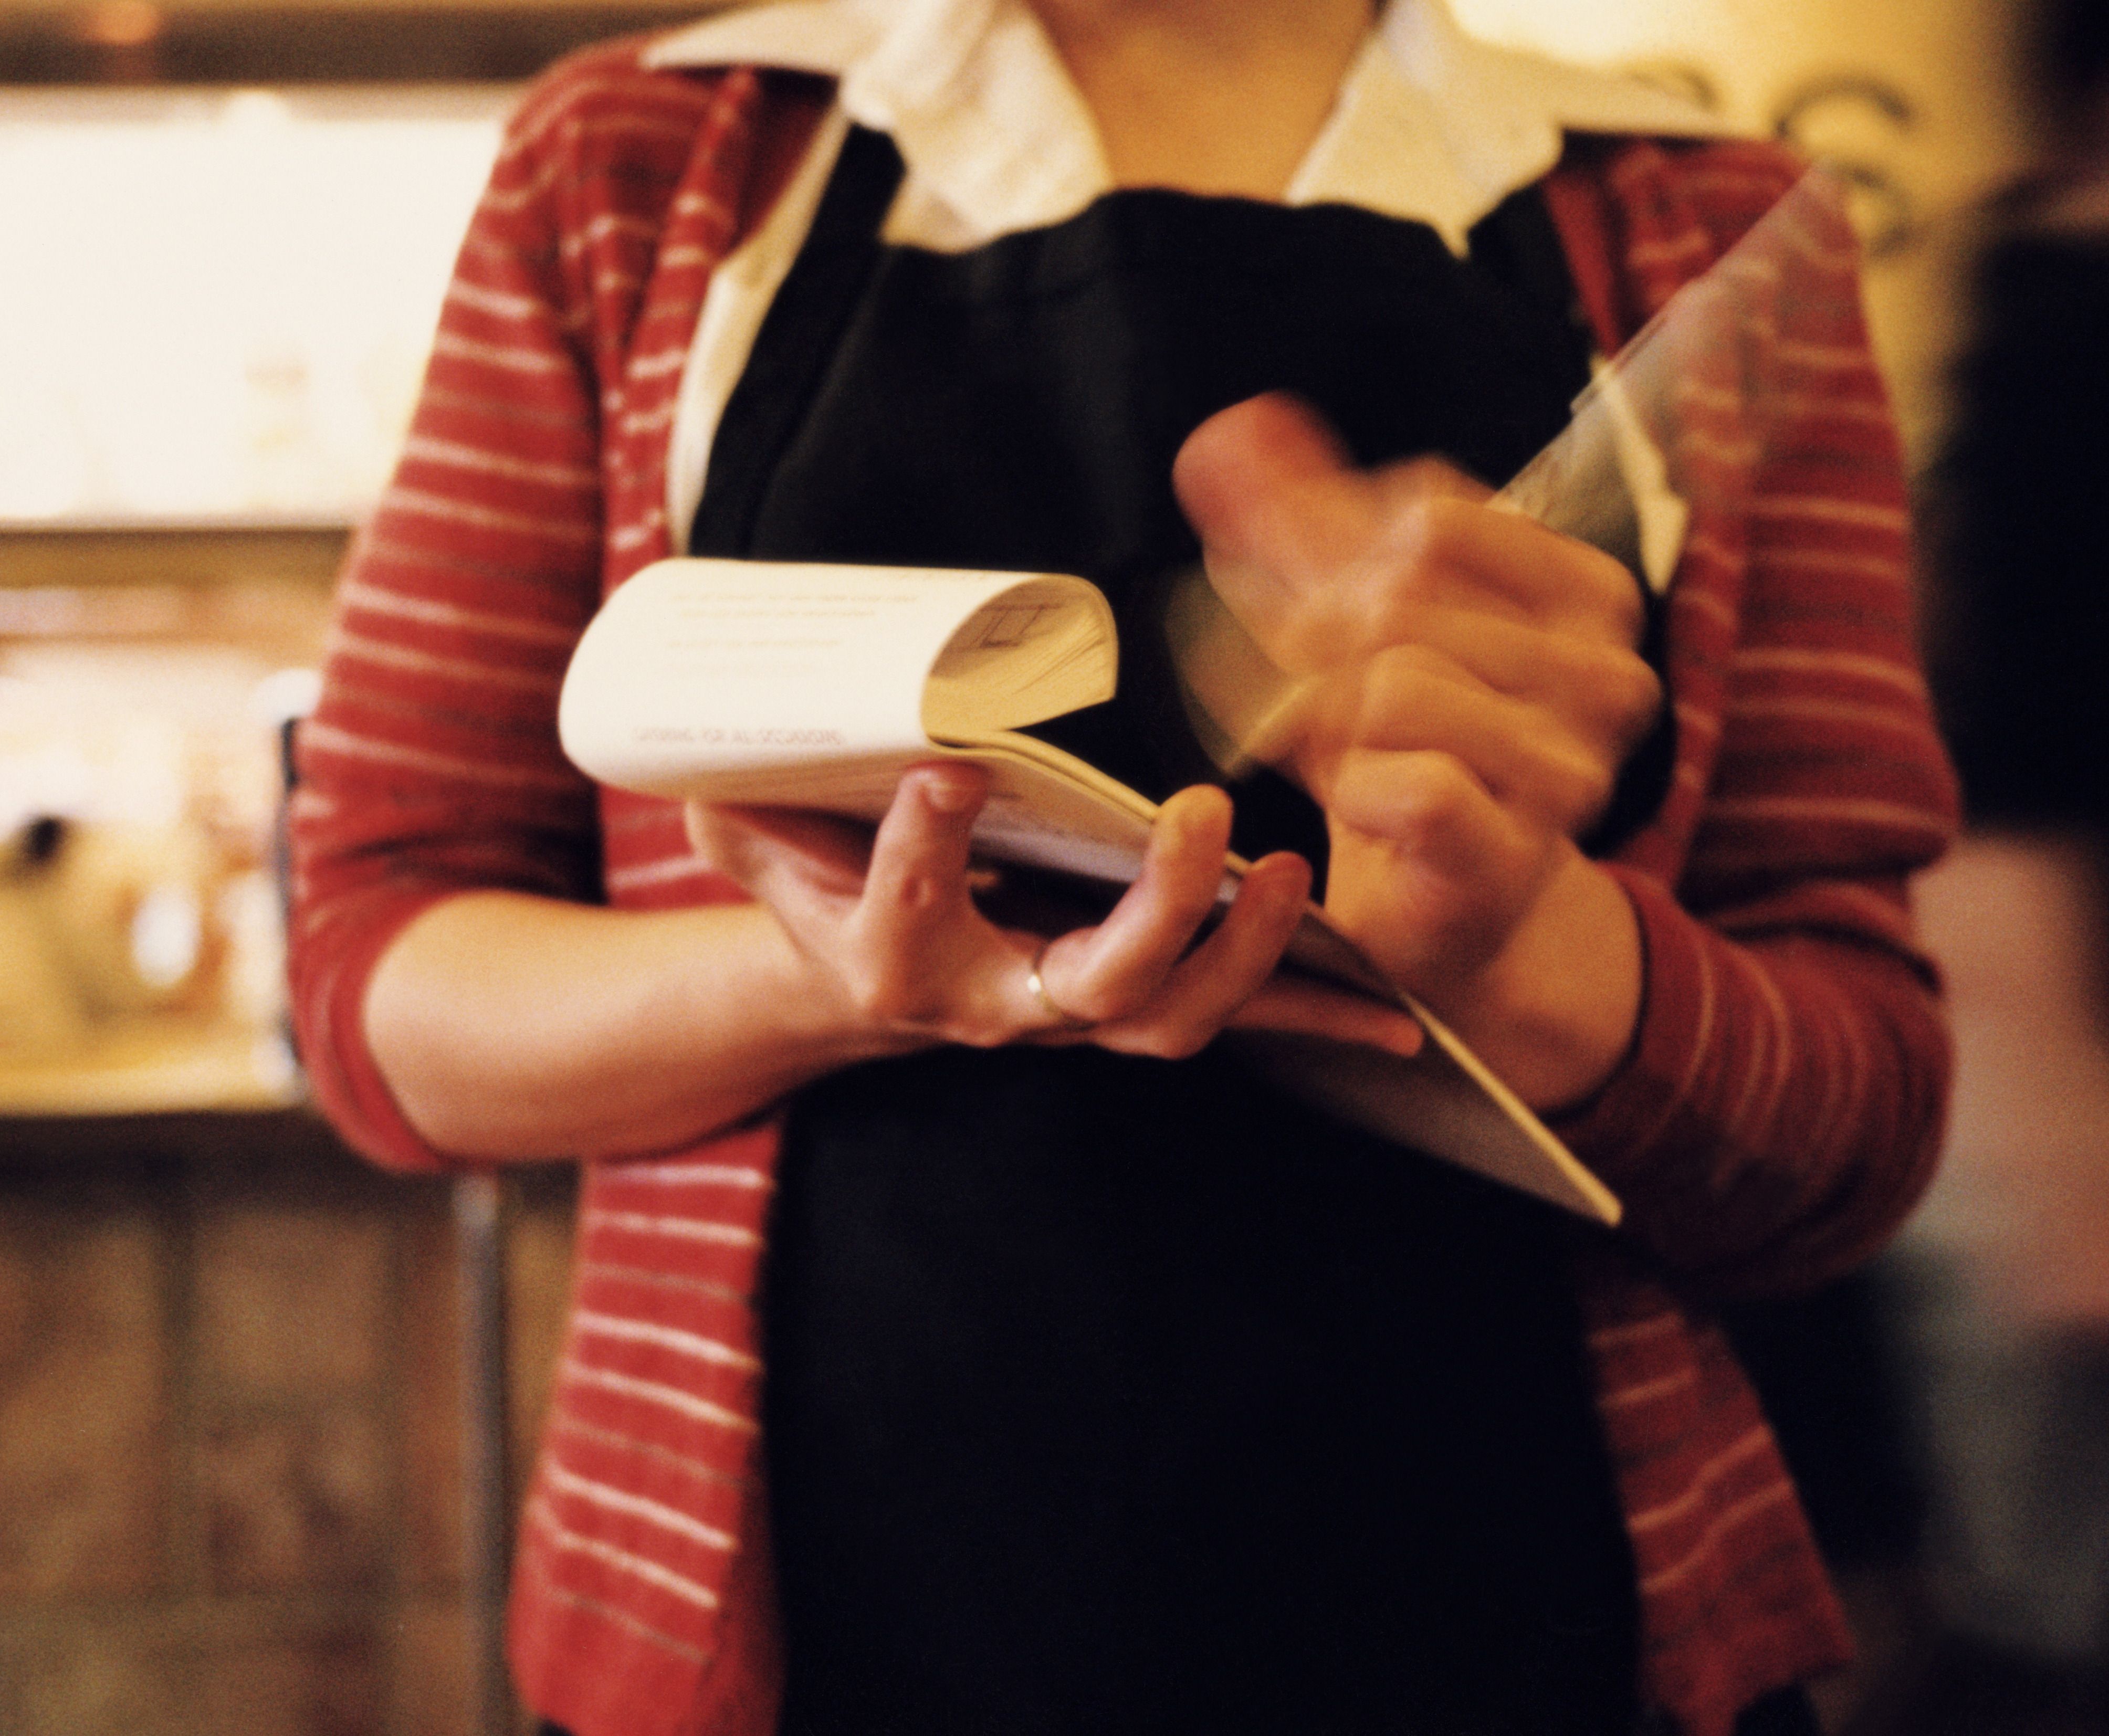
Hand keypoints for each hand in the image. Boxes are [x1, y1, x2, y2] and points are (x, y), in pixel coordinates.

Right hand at [686, 763, 1422, 1060]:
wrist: (858, 981)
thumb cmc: (811, 889)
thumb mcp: (747, 839)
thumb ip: (736, 790)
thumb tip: (709, 720)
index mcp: (891, 963)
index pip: (902, 916)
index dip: (922, 852)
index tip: (946, 773)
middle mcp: (994, 1004)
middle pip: (1089, 985)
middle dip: (1154, 908)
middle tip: (1195, 815)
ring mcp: (1076, 1011)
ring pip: (1174, 1015)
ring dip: (1246, 952)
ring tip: (1289, 871)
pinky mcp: (1133, 1001)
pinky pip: (1232, 1018)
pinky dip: (1315, 1017)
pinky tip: (1399, 1024)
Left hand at [1172, 393, 1654, 1100]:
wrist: (1433, 899)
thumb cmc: (1401, 742)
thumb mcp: (1341, 610)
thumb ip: (1287, 514)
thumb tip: (1227, 429)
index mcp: (1590, 593)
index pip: (1428, 515)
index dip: (1339, 564)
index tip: (1326, 618)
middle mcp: (1606, 674)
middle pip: (1399, 598)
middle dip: (1320, 649)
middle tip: (1321, 703)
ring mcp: (1573, 769)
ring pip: (1392, 685)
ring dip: (1333, 726)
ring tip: (1350, 756)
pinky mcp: (1513, 849)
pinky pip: (1408, 780)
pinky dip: (1354, 788)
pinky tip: (1364, 804)